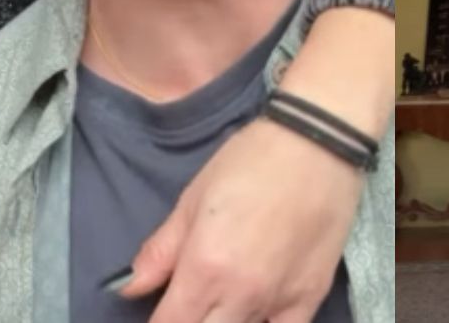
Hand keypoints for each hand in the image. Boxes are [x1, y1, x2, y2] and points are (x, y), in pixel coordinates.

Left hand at [118, 117, 362, 322]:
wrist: (318, 143)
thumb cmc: (251, 162)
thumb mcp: (194, 198)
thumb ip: (161, 250)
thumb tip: (130, 287)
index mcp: (203, 268)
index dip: (160, 322)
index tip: (165, 307)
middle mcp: (239, 294)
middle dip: (191, 320)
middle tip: (194, 299)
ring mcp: (278, 300)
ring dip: (226, 320)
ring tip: (226, 294)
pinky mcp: (310, 297)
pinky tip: (260, 309)